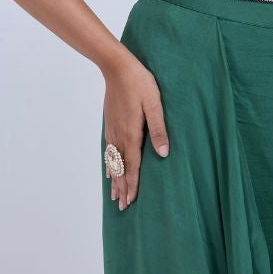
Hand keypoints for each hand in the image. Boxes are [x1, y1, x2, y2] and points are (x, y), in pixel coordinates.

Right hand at [103, 47, 168, 210]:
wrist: (117, 67)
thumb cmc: (140, 84)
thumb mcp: (155, 105)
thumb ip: (158, 129)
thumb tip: (164, 153)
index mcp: (132, 133)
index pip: (132, 166)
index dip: (132, 184)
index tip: (130, 201)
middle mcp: (119, 135)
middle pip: (120, 168)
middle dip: (122, 187)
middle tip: (121, 206)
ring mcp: (112, 130)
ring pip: (112, 161)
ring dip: (114, 179)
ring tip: (114, 194)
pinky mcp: (109, 123)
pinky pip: (108, 150)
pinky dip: (109, 164)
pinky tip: (108, 169)